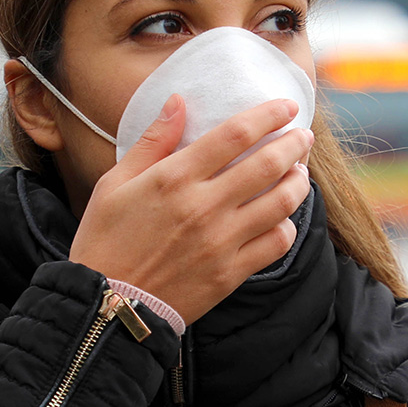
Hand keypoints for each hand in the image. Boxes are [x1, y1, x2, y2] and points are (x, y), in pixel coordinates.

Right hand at [69, 94, 313, 324]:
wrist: (106, 306)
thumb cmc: (104, 241)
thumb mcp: (113, 184)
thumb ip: (152, 141)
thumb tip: (179, 101)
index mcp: (174, 179)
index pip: (236, 134)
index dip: (269, 115)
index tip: (286, 107)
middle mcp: (203, 207)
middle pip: (268, 164)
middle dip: (294, 144)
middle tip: (303, 137)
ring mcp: (220, 242)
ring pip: (280, 203)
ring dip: (299, 182)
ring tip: (300, 172)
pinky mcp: (230, 274)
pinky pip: (275, 244)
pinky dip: (286, 226)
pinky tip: (282, 217)